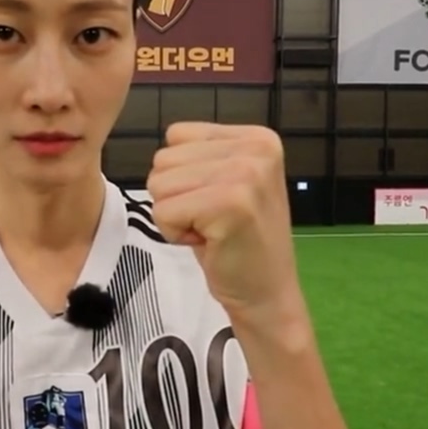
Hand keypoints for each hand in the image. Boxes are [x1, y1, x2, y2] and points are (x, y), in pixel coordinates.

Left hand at [147, 122, 299, 317]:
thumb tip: (161, 153)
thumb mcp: (227, 182)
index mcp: (256, 137)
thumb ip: (201, 157)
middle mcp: (255, 148)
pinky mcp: (230, 203)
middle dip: (176, 195)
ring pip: (159, 183)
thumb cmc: (239, 241)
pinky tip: (208, 242)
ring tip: (210, 229)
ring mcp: (246, 174)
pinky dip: (174, 233)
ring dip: (175, 214)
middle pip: (164, 159)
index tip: (213, 201)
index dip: (182, 174)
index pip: (177, 135)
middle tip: (211, 220)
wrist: (267, 293)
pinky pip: (163, 211)